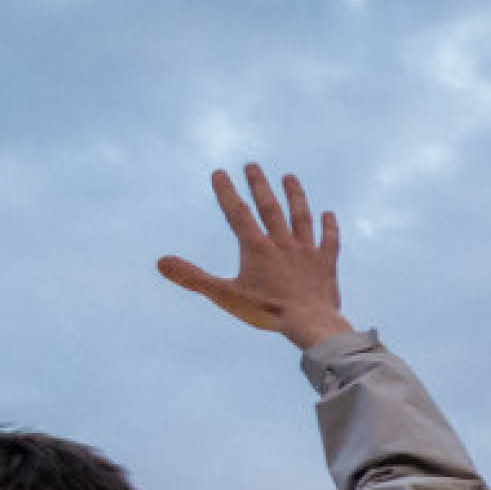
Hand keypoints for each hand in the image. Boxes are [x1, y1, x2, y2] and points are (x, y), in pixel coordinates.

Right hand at [156, 164, 349, 348]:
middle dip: (259, 185)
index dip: (226, 192)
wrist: (310, 323)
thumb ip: (192, 277)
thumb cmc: (267, 311)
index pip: (237, 213)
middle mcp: (282, 243)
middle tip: (252, 166)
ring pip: (301, 217)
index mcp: (256, 248)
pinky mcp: (326, 265)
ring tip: (289, 177)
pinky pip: (329, 241)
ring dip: (295, 196)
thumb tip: (161, 262)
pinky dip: (329, 227)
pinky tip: (328, 214)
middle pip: (270, 208)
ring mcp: (307, 252)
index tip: (219, 172)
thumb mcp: (225, 295)